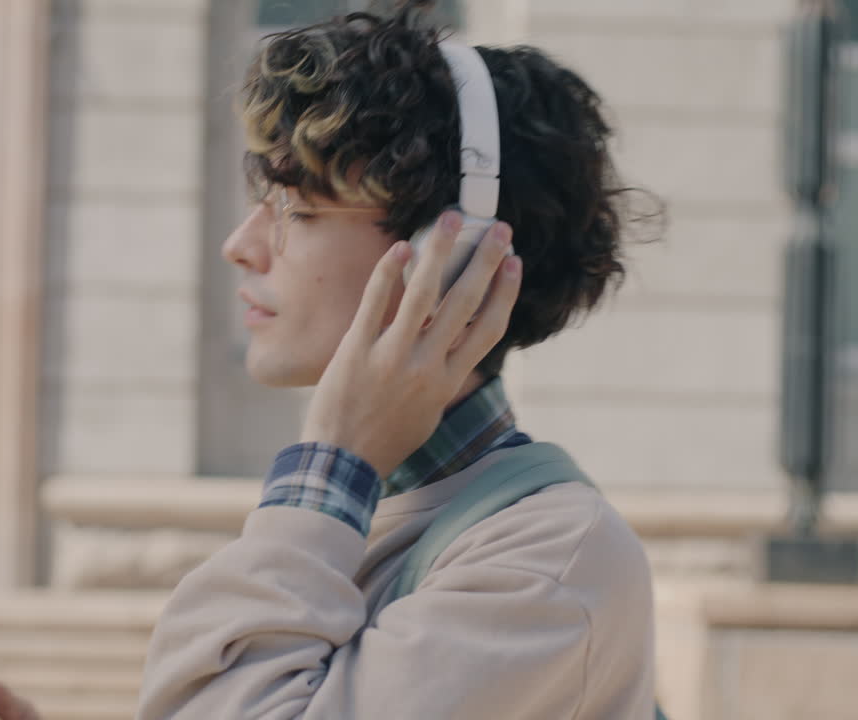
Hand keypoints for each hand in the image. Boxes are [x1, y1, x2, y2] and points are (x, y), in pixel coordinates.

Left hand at [299, 213, 520, 477]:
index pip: (488, 328)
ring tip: (451, 219)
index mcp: (448, 381)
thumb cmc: (387, 440)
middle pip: (464, 302)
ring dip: (440, 251)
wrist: (343, 462)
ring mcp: (390, 355)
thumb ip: (444, 377)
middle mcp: (425, 365)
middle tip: (498, 229)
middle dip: (484, 261)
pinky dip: (388, 273)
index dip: (504, 292)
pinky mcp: (356, 349)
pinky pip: (375, 302)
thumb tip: (456, 348)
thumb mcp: (429, 413)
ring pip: (423, 293)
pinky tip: (400, 247)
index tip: (514, 263)